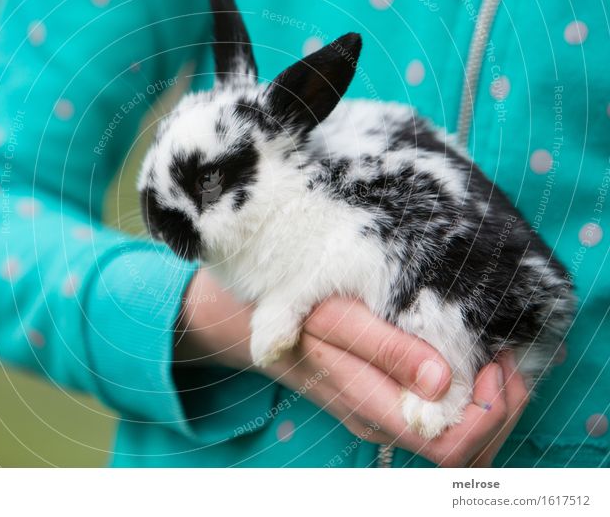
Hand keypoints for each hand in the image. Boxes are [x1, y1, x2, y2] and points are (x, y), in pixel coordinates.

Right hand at [176, 270, 528, 466]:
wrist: (246, 315)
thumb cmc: (288, 308)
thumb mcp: (333, 315)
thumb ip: (385, 348)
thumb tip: (445, 380)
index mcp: (370, 405)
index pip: (451, 445)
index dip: (490, 411)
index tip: (496, 358)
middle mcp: (381, 419)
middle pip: (465, 449)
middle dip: (504, 407)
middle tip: (510, 353)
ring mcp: (382, 410)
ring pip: (456, 437)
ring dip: (491, 403)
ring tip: (497, 353)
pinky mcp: (381, 394)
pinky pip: (441, 415)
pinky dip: (472, 394)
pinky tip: (471, 354)